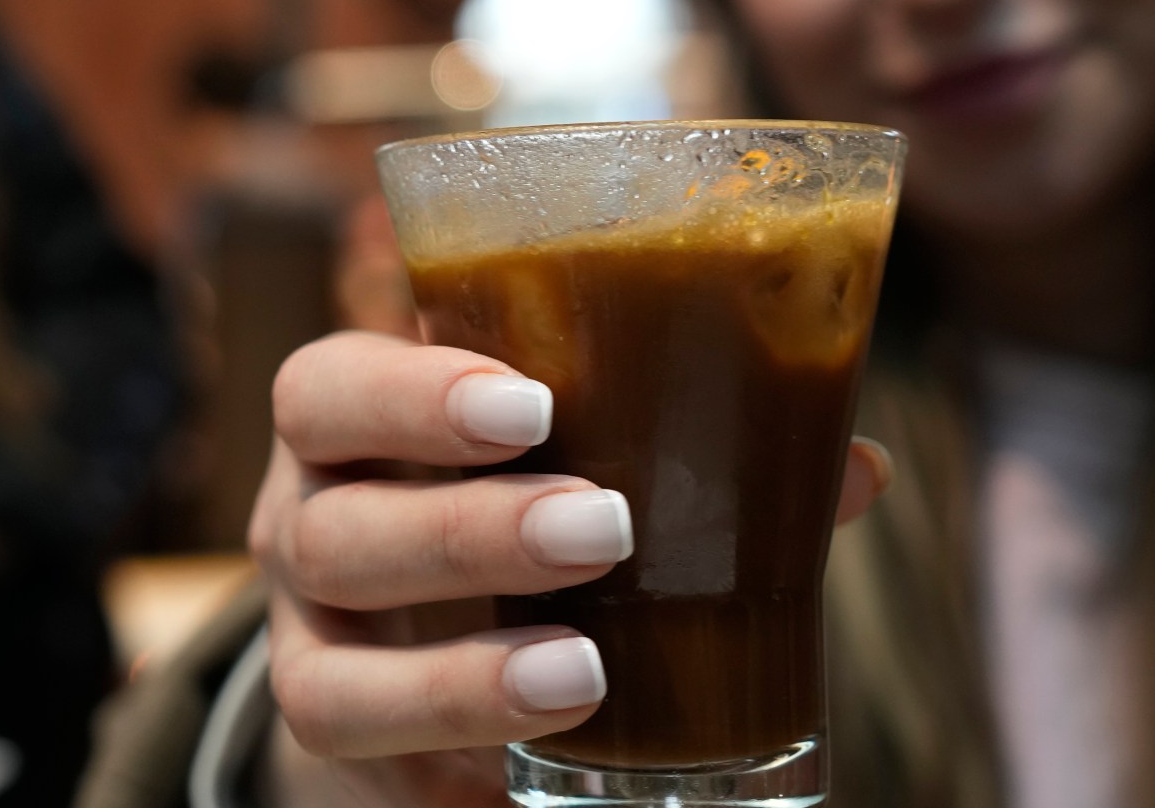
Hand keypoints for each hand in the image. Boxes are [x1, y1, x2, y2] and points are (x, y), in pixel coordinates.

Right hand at [250, 322, 892, 807]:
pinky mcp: (336, 741)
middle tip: (603, 527)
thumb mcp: (573, 451)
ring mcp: (309, 643)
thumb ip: (687, 446)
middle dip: (466, 532)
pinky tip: (550, 750)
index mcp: (348, 422)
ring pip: (329, 674)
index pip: (328, 388)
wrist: (422, 630)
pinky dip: (455, 757)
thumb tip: (852, 467)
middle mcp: (302, 524)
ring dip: (462, 677)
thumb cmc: (515, 496)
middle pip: (331, 529)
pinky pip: (361, 767)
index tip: (536, 403)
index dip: (414, 396)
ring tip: (587, 673)